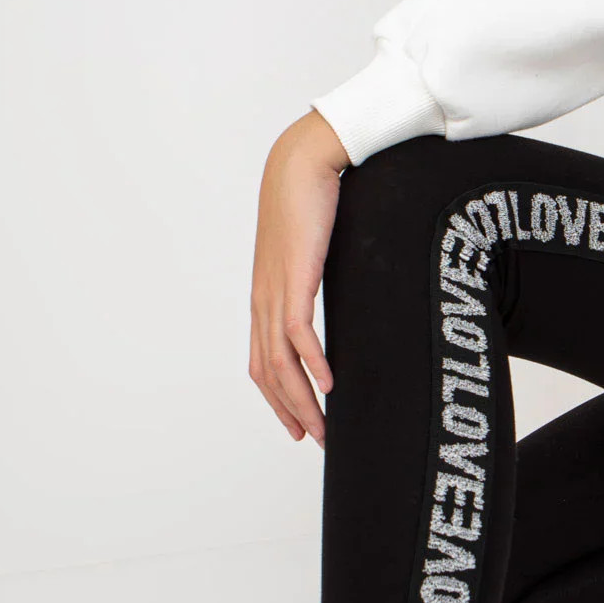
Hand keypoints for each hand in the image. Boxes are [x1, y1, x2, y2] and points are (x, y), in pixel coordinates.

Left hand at [249, 109, 350, 445]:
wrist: (302, 161)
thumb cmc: (312, 200)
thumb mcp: (314, 252)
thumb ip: (318, 279)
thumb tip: (341, 295)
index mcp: (267, 297)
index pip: (262, 363)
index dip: (278, 399)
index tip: (299, 424)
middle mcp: (264, 300)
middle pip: (268, 373)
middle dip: (290, 411)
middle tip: (314, 440)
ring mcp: (275, 291)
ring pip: (280, 362)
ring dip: (301, 399)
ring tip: (322, 427)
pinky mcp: (293, 278)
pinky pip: (299, 333)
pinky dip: (312, 363)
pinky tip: (329, 384)